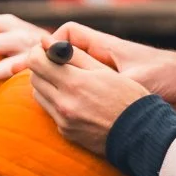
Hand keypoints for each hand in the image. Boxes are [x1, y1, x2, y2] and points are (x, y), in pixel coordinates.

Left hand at [27, 41, 149, 155]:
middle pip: (34, 78)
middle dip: (42, 68)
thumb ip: (73, 55)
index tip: (47, 51)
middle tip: (57, 65)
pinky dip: (57, 103)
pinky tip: (76, 101)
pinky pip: (51, 112)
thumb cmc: (128, 96)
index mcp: (74, 82)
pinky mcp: (66, 132)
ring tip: (67, 83)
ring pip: (39, 95)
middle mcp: (64, 103)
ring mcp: (63, 120)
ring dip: (47, 85)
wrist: (141, 133)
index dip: (39, 52)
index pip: (36, 61)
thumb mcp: (104, 70)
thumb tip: (46, 42)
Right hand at [49, 22, 175, 116]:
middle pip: (64, 56)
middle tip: (35, 82)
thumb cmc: (169, 77)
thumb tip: (84, 82)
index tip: (45, 59)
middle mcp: (104, 59)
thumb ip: (110, 79)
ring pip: (71, 76)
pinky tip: (70, 113)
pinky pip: (84, 91)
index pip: (70, 34)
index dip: (53, 44)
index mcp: (107, 47)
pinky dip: (74, 98)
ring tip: (49, 98)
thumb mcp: (137, 79)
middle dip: (48, 66)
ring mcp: (105, 75)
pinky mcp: (111, 91)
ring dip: (59, 84)